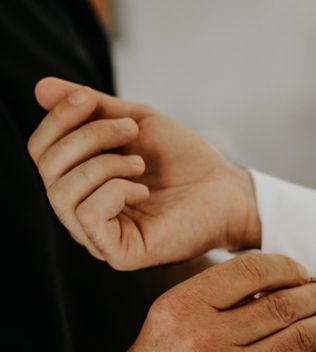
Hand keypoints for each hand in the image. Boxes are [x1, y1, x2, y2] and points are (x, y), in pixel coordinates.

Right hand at [27, 77, 260, 269]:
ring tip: (141, 163)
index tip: (86, 98)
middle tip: (132, 130)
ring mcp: (99, 236)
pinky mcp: (119, 253)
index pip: (41, 151)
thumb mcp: (137, 121)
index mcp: (82, 181)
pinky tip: (143, 191)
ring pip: (61, 193)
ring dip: (103, 164)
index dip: (57, 119)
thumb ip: (93, 107)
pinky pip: (89, 216)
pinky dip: (115, 191)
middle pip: (47, 169)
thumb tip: (40, 87)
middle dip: (87, 136)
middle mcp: (82, 211)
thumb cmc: (185, 160)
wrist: (228, 189)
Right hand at [98, 253, 315, 351]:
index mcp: (183, 306)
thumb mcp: (169, 316)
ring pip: (303, 335)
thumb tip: (280, 275)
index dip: (286, 266)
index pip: (252, 270)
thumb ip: (217, 293)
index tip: (300, 271)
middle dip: (315, 294)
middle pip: (284, 303)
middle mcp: (206, 338)